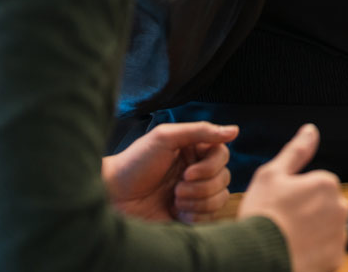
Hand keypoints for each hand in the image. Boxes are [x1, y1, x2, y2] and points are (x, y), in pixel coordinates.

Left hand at [102, 121, 237, 222]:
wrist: (113, 197)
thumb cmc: (134, 164)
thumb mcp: (164, 138)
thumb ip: (200, 131)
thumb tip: (234, 130)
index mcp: (192, 151)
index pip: (222, 155)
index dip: (211, 166)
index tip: (188, 172)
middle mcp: (196, 171)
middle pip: (225, 178)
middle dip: (201, 186)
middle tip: (176, 187)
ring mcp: (194, 194)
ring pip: (220, 198)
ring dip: (198, 200)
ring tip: (174, 199)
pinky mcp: (190, 215)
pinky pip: (211, 217)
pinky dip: (195, 215)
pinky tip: (176, 212)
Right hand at [237, 124, 347, 271]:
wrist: (258, 256)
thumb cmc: (263, 215)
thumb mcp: (272, 174)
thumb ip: (296, 151)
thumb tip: (310, 131)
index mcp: (326, 184)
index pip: (318, 185)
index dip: (298, 194)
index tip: (283, 203)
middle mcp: (340, 208)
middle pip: (325, 207)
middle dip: (310, 213)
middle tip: (285, 221)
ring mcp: (339, 235)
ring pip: (327, 230)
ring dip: (314, 233)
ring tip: (289, 237)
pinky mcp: (336, 258)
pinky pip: (327, 252)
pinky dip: (315, 253)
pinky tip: (297, 250)